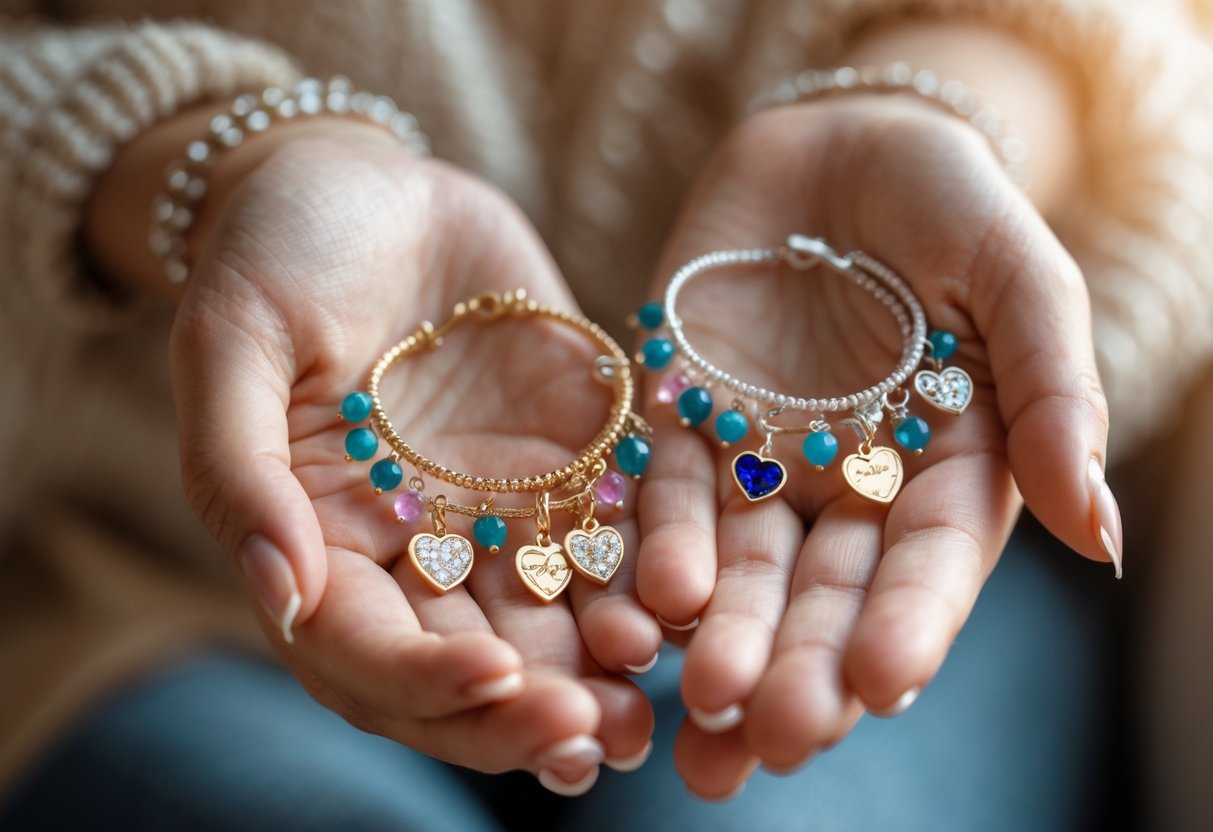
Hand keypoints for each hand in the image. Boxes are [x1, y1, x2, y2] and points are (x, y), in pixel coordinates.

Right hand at [167, 130, 659, 788]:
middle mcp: (413, 547)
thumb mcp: (232, 341)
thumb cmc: (278, 253)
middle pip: (465, 660)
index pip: (364, 649)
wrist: (368, 185)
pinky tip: (685, 606)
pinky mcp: (566, 465)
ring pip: (547, 618)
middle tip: (597, 735)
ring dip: (596, 668)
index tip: (495, 672)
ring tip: (650, 700)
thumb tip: (279, 596)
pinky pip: (608, 537)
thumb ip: (240, 472)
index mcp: (321, 541)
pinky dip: (643, 579)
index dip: (425, 676)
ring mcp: (495, 511)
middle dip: (526, 709)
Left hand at [633, 97, 1115, 795]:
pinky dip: (658, 544)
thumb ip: (1054, 393)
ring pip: (740, 566)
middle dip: (801, 663)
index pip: (925, 567)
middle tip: (772, 735)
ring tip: (703, 707)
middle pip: (824, 592)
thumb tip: (1095, 531)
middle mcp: (847, 487)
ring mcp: (758, 461)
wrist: (838, 144)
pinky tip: (651, 600)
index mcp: (940, 472)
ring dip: (722, 636)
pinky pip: (663, 492)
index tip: (882, 683)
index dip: (906, 625)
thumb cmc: (948, 203)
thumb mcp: (1019, 279)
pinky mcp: (681, 421)